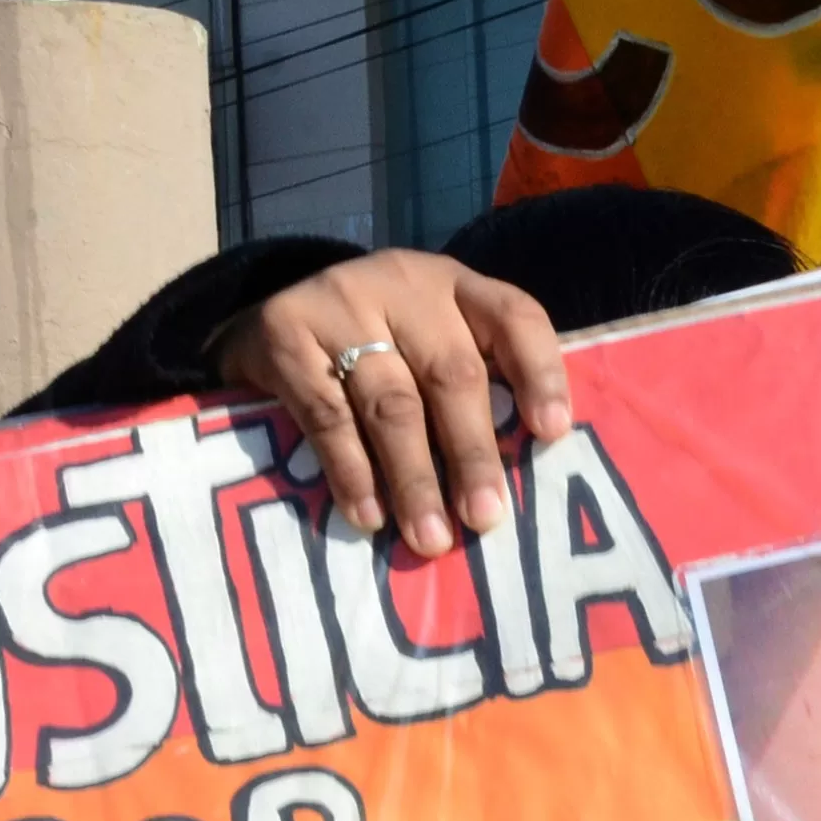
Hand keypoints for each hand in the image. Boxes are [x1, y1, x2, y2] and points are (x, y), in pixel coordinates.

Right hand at [216, 251, 573, 554]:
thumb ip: (472, 388)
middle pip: (451, 372)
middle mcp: (403, 282)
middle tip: (485, 518)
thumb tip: (518, 484)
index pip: (513, 316)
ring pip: (391, 402)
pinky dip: (352, 472)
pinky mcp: (284, 332)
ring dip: (414, 479)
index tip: (553, 433)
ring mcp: (340, 302)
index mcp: (455, 286)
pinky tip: (369, 516)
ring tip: (430, 538)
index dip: (540, 373)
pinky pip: (327, 415)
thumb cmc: (374, 351)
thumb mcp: (427, 344)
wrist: (266, 321)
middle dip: (472, 453)